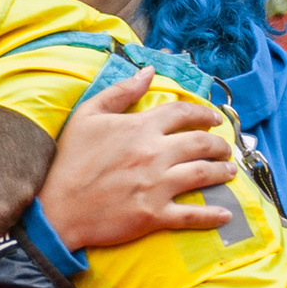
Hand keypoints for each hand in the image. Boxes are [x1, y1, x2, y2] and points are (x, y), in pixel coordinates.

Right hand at [41, 71, 234, 251]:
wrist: (56, 209)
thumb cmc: (69, 161)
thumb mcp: (87, 116)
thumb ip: (120, 91)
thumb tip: (148, 71)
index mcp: (139, 127)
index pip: (182, 112)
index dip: (203, 113)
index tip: (214, 119)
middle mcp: (154, 154)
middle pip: (201, 143)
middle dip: (220, 145)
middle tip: (225, 149)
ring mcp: (157, 185)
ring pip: (203, 174)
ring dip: (222, 172)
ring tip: (229, 173)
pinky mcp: (155, 215)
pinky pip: (192, 214)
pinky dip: (212, 216)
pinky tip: (225, 215)